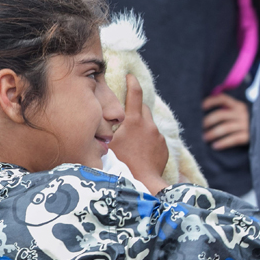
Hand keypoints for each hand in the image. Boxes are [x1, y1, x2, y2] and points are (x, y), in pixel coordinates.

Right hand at [110, 74, 168, 193]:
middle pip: (142, 108)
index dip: (132, 82)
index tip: (130, 76)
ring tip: (129, 139)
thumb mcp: (106, 146)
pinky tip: (138, 150)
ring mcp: (158, 136)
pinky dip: (146, 139)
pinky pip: (153, 137)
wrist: (144, 183)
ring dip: (139, 126)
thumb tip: (96, 123)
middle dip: (134, 108)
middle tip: (124, 115)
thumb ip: (103, 132)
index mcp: (133, 122)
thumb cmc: (122, 165)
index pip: (135, 94)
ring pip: (148, 124)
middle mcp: (148, 125)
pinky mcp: (163, 147)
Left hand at [202, 93, 249, 149]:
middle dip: (207, 122)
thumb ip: (224, 109)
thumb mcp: (235, 113)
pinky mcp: (248, 136)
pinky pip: (233, 139)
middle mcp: (242, 113)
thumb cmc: (240, 122)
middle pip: (220, 115)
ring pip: (225, 128)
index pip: (222, 99)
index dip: (210, 101)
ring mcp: (246, 124)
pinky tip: (215, 146)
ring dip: (212, 133)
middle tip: (198, 129)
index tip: (200, 107)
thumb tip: (200, 110)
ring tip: (204, 138)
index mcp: (237, 105)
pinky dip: (223, 143)